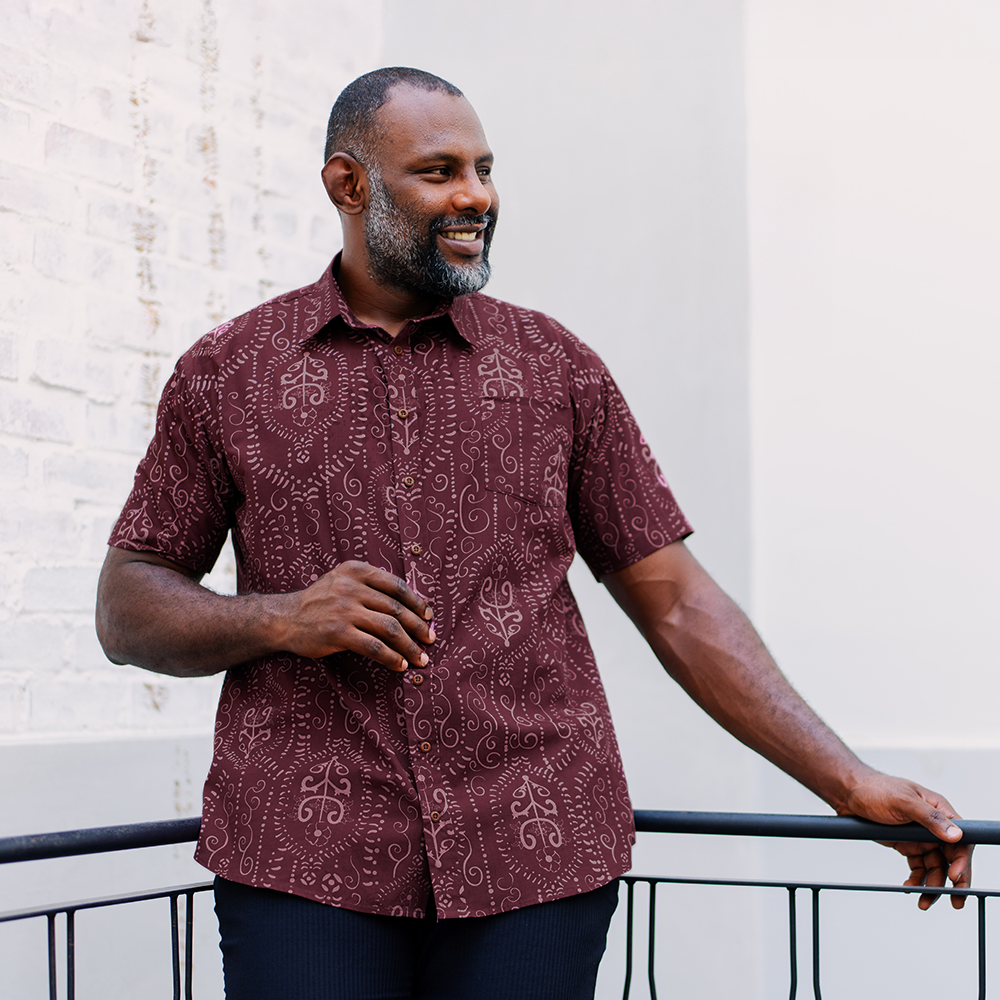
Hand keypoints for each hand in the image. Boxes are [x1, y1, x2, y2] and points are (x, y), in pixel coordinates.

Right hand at [276, 561, 434, 671]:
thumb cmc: (319, 602)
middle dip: (418, 627)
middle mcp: (351, 587)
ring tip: (421, 658)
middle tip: (430, 640)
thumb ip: (370, 587)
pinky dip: (391, 657)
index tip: (429, 616)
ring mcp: (344, 610)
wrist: (284, 618)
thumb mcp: (342, 581)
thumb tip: (410, 605)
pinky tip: (400, 665)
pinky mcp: (337, 633)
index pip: (397, 586)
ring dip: (410, 645)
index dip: (417, 602)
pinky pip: (373, 646)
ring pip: (389, 628)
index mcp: (356, 571)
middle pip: (396, 608)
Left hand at [839, 771, 971, 909]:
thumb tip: (955, 835)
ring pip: (935, 867)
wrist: (848, 793)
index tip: (955, 876)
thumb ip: (930, 818)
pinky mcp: (907, 845)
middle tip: (956, 900)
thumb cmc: (875, 789)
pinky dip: (917, 879)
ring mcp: (920, 837)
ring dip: (933, 885)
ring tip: (925, 901)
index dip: (962, 860)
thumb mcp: (903, 801)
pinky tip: (910, 887)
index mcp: (938, 809)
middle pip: (951, 858)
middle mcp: (932, 826)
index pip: (961, 839)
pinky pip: (918, 867)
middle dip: (955, 881)